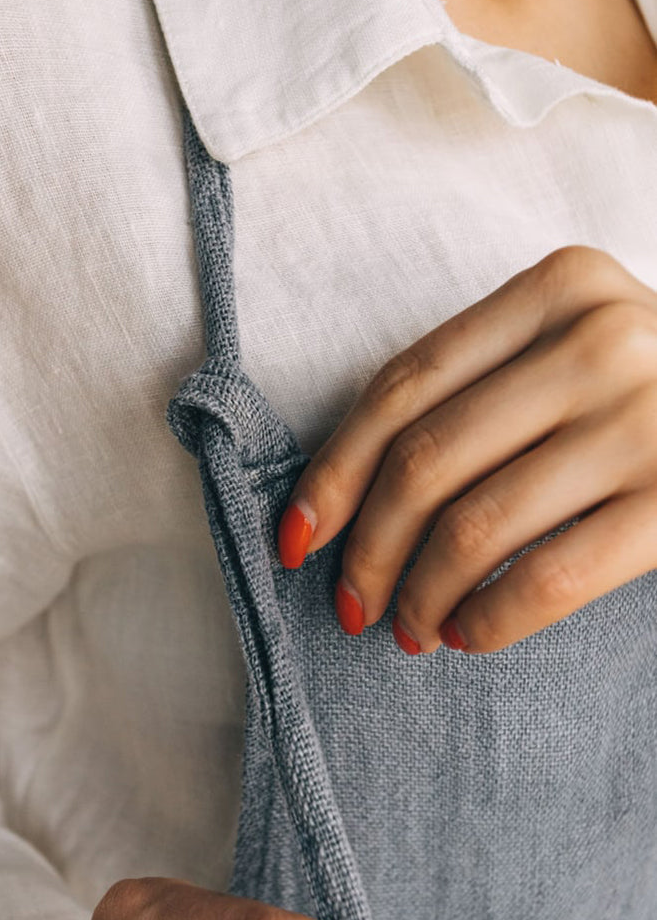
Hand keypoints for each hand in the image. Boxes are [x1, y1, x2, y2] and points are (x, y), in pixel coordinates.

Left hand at [277, 246, 656, 653]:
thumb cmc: (654, 390)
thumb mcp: (578, 346)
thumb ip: (485, 385)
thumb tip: (348, 492)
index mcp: (560, 285)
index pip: (402, 386)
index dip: (334, 471)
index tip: (298, 536)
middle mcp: (603, 338)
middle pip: (426, 460)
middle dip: (366, 547)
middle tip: (350, 603)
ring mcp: (649, 417)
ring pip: (475, 524)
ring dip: (418, 594)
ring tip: (407, 628)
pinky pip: (547, 578)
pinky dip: (487, 618)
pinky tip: (467, 634)